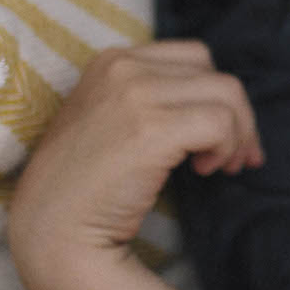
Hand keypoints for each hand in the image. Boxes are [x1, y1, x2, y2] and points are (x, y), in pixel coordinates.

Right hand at [7, 40, 260, 285]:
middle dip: (238, 115)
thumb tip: (224, 103)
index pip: (194, 58)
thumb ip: (154, 99)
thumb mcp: (113, 120)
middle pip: (215, 74)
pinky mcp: (150, 127)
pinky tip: (204, 171)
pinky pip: (220, 122)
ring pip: (227, 95)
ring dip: (237, 134)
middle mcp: (123, 67)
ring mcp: (135, 93)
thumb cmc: (86, 187)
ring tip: (217, 167)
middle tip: (235, 158)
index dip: (217, 95)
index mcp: (111, 61)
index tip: (222, 134)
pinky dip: (226, 147)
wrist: (51, 231)